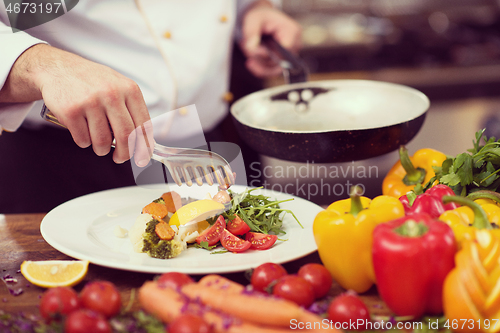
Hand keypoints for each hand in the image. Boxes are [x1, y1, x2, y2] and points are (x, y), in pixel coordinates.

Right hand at [0, 44, 152, 166]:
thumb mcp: (118, 86)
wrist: (58, 68)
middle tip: (120, 158)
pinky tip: (82, 131)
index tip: (142, 157)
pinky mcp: (71, 111)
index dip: (144, 146)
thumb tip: (143, 141)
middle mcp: (112, 94)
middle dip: (124, 154)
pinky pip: (83, 140)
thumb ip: (132, 109)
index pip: (143, 125)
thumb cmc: (91, 80)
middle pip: (125, 136)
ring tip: (98, 143)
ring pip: (103, 141)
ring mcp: (91, 102)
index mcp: (129, 89)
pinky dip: (84, 142)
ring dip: (101, 149)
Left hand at [239, 1, 301, 77]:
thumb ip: (251, 32)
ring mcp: (290, 55)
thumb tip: (251, 47)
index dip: (266, 53)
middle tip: (246, 46)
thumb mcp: (253, 19)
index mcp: (292, 32)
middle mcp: (295, 45)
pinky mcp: (283, 62)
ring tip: (248, 50)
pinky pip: (272, 72)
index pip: (283, 52)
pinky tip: (250, 62)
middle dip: (259, 58)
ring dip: (258, 63)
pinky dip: (259, 68)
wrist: (262, 20)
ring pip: (274, 70)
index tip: (251, 47)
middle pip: (279, 63)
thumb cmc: (260, 17)